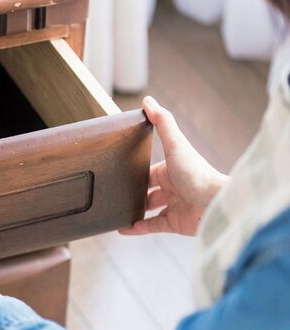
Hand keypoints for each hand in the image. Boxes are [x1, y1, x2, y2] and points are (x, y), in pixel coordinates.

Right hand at [120, 97, 228, 235]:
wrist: (215, 203)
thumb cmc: (198, 173)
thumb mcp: (176, 145)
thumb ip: (163, 123)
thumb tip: (148, 100)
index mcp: (172, 169)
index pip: (149, 171)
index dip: (136, 172)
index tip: (119, 173)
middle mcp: (173, 187)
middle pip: (148, 190)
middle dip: (134, 192)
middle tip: (115, 194)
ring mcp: (174, 206)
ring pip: (149, 209)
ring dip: (134, 210)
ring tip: (116, 211)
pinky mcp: (175, 224)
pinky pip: (153, 226)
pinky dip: (138, 228)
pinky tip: (123, 228)